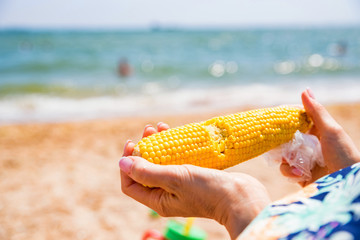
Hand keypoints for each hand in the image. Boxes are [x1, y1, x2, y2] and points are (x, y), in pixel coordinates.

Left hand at [120, 123, 270, 238]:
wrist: (241, 197)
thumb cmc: (207, 190)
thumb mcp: (174, 179)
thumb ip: (147, 171)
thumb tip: (121, 163)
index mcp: (158, 200)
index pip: (130, 183)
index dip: (127, 164)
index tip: (133, 144)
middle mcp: (166, 195)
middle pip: (145, 170)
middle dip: (143, 149)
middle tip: (148, 130)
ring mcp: (180, 186)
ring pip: (162, 163)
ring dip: (158, 145)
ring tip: (160, 126)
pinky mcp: (193, 177)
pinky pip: (177, 161)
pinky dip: (173, 147)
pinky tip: (175, 133)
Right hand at [280, 88, 359, 185]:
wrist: (347, 186)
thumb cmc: (344, 155)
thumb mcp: (331, 131)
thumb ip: (316, 112)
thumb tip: (304, 89)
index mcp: (319, 132)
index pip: (298, 122)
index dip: (286, 120)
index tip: (276, 118)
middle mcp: (310, 145)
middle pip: (286, 138)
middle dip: (280, 141)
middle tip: (276, 141)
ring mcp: (305, 161)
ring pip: (283, 154)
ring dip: (285, 159)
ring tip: (293, 162)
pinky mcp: (300, 176)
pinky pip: (286, 170)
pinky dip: (289, 172)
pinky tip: (299, 175)